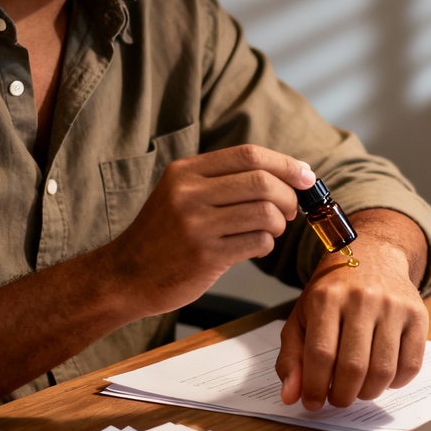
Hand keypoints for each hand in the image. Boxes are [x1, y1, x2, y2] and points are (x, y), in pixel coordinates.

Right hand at [103, 144, 315, 316]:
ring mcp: (196, 224)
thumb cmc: (162, 236)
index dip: (286, 164)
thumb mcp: (180, 194)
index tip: (305, 176)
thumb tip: (283, 174)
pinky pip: (257, 242)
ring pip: (265, 212)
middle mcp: (189, 193)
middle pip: (263, 182)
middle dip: (289, 196)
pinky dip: (267, 244)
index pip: (249, 155)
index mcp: (186, 171)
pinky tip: (256, 247)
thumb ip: (221, 180)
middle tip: (291, 210)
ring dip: (280, 223)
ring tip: (271, 230)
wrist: (125, 276)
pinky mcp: (205, 255)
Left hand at [276, 210, 429, 409]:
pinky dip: (395, 383)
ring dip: (367, 393)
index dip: (315, 387)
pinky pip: (411, 365)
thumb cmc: (332, 293)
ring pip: (383, 371)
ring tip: (357, 389)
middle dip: (342, 396)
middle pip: (353, 367)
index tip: (312, 403)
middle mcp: (363, 299)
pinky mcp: (418, 315)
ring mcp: (394, 306)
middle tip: (337, 399)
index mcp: (327, 298)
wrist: (373, 257)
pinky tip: (381, 377)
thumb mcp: (302, 317)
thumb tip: (291, 397)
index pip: (321, 355)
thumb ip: (292, 358)